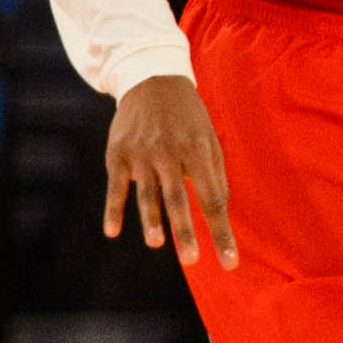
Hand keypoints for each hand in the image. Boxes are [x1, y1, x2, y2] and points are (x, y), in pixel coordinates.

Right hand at [101, 75, 237, 269]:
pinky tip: (112, 232)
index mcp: (198, 151)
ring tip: (157, 244)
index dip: (221, 232)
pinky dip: (113, 209)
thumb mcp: (210, 140)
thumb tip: (220, 212)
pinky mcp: (117, 153)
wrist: (151, 81)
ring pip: (146, 193)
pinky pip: (115, 187)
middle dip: (185, 230)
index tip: (229, 261)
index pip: (212, 200)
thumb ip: (215, 175)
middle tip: (192, 260)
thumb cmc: (189, 118)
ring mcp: (140, 153)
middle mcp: (169, 152)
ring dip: (151, 220)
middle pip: (178, 198)